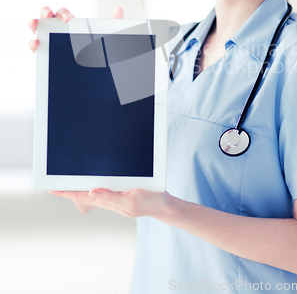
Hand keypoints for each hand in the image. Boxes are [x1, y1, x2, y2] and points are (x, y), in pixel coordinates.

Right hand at [28, 6, 123, 52]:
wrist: (92, 69)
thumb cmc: (96, 49)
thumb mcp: (104, 37)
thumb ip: (112, 23)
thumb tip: (119, 10)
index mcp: (70, 24)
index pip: (62, 13)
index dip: (62, 13)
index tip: (68, 18)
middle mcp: (57, 30)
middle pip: (47, 16)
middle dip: (45, 12)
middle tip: (49, 15)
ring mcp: (49, 40)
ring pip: (38, 28)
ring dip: (34, 23)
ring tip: (36, 24)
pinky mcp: (45, 53)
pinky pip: (35, 47)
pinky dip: (33, 43)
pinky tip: (36, 43)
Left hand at [49, 188, 168, 217]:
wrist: (162, 202)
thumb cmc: (148, 203)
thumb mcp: (131, 202)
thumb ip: (111, 198)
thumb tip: (92, 192)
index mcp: (108, 201)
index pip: (82, 197)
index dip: (66, 192)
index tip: (52, 188)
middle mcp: (107, 197)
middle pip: (83, 193)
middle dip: (69, 188)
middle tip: (54, 182)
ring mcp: (113, 193)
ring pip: (91, 188)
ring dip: (80, 183)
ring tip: (67, 177)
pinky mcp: (120, 187)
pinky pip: (102, 184)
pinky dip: (92, 180)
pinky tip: (91, 175)